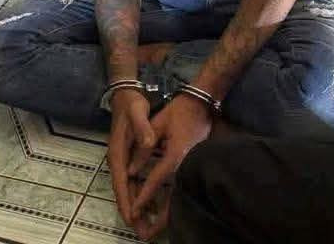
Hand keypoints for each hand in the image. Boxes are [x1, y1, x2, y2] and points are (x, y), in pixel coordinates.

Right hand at [108, 90, 155, 229]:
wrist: (126, 95)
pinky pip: (133, 182)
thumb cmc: (132, 105)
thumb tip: (149, 144)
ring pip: (128, 189)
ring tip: (146, 225)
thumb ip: (143, 128)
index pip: (120, 183)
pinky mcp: (129, 159)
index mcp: (117, 154)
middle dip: (130, 212)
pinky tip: (150, 204)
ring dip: (135, 206)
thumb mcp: (137, 112)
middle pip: (122, 192)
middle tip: (141, 232)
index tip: (131, 219)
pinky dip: (139, 195)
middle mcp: (117, 161)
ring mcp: (123, 161)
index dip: (126, 202)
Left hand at [127, 96, 212, 239]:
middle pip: (174, 199)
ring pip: (179, 198)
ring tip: (152, 231)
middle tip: (144, 235)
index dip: (143, 197)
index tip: (133, 212)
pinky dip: (172, 203)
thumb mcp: (159, 123)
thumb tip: (131, 170)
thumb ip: (144, 147)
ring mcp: (191, 167)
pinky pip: (181, 190)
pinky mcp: (192, 166)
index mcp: (175, 154)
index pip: (156, 180)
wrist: (202, 104)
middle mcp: (185, 165)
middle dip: (160, 220)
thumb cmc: (179, 111)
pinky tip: (163, 212)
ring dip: (166, 215)